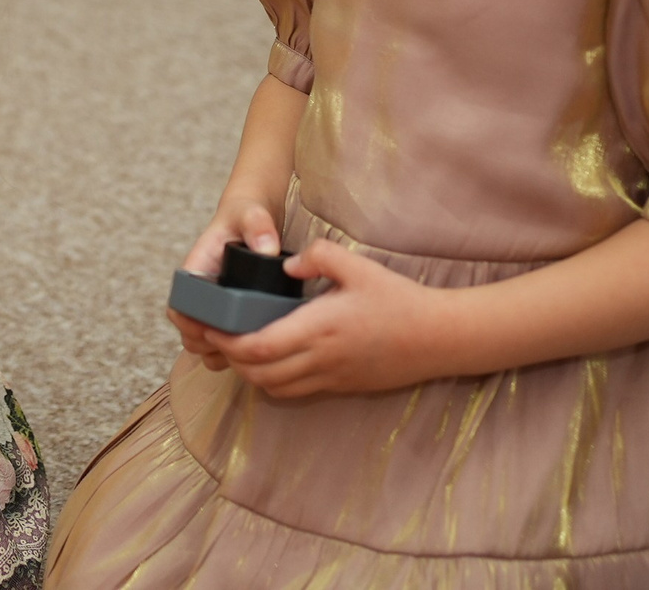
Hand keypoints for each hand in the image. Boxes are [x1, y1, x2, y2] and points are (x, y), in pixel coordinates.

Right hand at [169, 196, 280, 367]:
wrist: (251, 218)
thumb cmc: (245, 215)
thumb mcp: (251, 214)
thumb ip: (258, 224)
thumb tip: (267, 248)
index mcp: (196, 270)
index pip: (179, 306)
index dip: (190, 323)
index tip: (213, 329)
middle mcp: (199, 292)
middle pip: (188, 331)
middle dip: (206, 343)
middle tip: (236, 345)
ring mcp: (211, 305)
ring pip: (201, 343)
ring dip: (217, 352)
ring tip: (244, 350)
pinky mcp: (226, 314)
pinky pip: (217, 344)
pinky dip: (228, 354)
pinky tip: (249, 351)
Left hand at [206, 239, 454, 399]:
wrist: (438, 337)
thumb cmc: (398, 299)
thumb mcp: (358, 265)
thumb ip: (318, 257)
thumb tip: (285, 267)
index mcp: (319, 329)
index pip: (258, 347)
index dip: (227, 342)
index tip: (209, 326)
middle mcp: (321, 360)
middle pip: (258, 374)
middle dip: (231, 358)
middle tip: (217, 336)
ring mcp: (331, 378)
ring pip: (274, 388)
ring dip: (250, 373)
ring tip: (240, 348)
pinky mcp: (341, 387)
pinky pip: (295, 392)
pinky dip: (273, 381)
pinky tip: (272, 360)